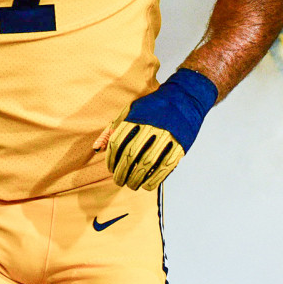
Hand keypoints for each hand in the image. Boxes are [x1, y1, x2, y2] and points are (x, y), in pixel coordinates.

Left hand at [94, 68, 217, 190]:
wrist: (185, 98)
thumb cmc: (154, 107)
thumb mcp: (131, 110)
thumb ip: (113, 128)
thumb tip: (96, 149)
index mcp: (136, 116)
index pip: (117, 142)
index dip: (111, 159)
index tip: (110, 168)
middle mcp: (151, 126)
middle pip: (130, 155)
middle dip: (121, 172)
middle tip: (118, 181)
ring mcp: (167, 136)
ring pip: (147, 163)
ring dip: (136, 179)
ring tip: (131, 185)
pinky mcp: (180, 145)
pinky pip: (165, 167)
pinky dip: (154, 179)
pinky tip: (147, 185)